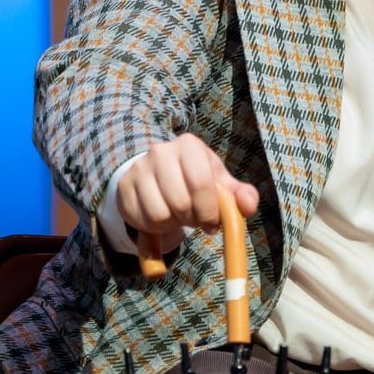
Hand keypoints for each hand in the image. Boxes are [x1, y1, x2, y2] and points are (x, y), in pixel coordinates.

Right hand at [116, 133, 259, 253]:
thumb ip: (240, 194)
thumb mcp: (219, 182)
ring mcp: (139, 169)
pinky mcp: (124, 188)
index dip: (209, 210)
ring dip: (173, 224)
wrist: (158, 172)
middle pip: (180, 203)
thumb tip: (248, 206)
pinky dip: (154, 228)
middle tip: (194, 218)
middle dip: (192, 219)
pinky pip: (142, 221)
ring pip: (159, 215)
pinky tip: (161, 216)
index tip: (212, 221)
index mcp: (189, 145)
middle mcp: (160, 151)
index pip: (201, 183)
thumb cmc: (195, 177)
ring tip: (177, 215)